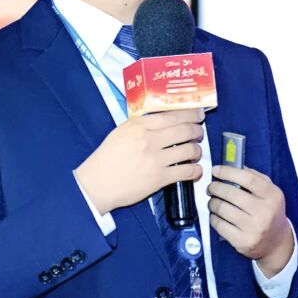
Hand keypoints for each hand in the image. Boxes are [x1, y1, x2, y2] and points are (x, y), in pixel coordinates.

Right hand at [74, 109, 203, 213]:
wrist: (98, 183)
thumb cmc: (108, 156)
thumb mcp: (122, 132)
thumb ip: (142, 124)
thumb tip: (164, 120)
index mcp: (139, 126)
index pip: (172, 115)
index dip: (190, 114)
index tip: (198, 114)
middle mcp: (150, 140)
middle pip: (185, 130)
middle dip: (197, 130)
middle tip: (200, 132)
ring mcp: (156, 159)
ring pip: (189, 150)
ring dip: (197, 149)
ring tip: (196, 151)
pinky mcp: (160, 178)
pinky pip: (186, 172)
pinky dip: (196, 170)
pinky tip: (196, 169)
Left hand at [207, 166, 292, 276]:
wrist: (276, 242)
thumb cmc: (269, 212)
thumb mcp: (270, 192)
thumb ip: (255, 177)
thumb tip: (233, 166)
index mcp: (272, 196)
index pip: (247, 178)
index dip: (228, 172)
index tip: (216, 170)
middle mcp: (264, 212)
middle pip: (231, 193)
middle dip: (215, 187)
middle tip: (211, 187)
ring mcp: (253, 228)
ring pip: (222, 209)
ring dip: (212, 202)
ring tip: (213, 201)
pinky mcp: (242, 242)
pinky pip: (219, 225)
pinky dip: (213, 217)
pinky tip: (216, 215)